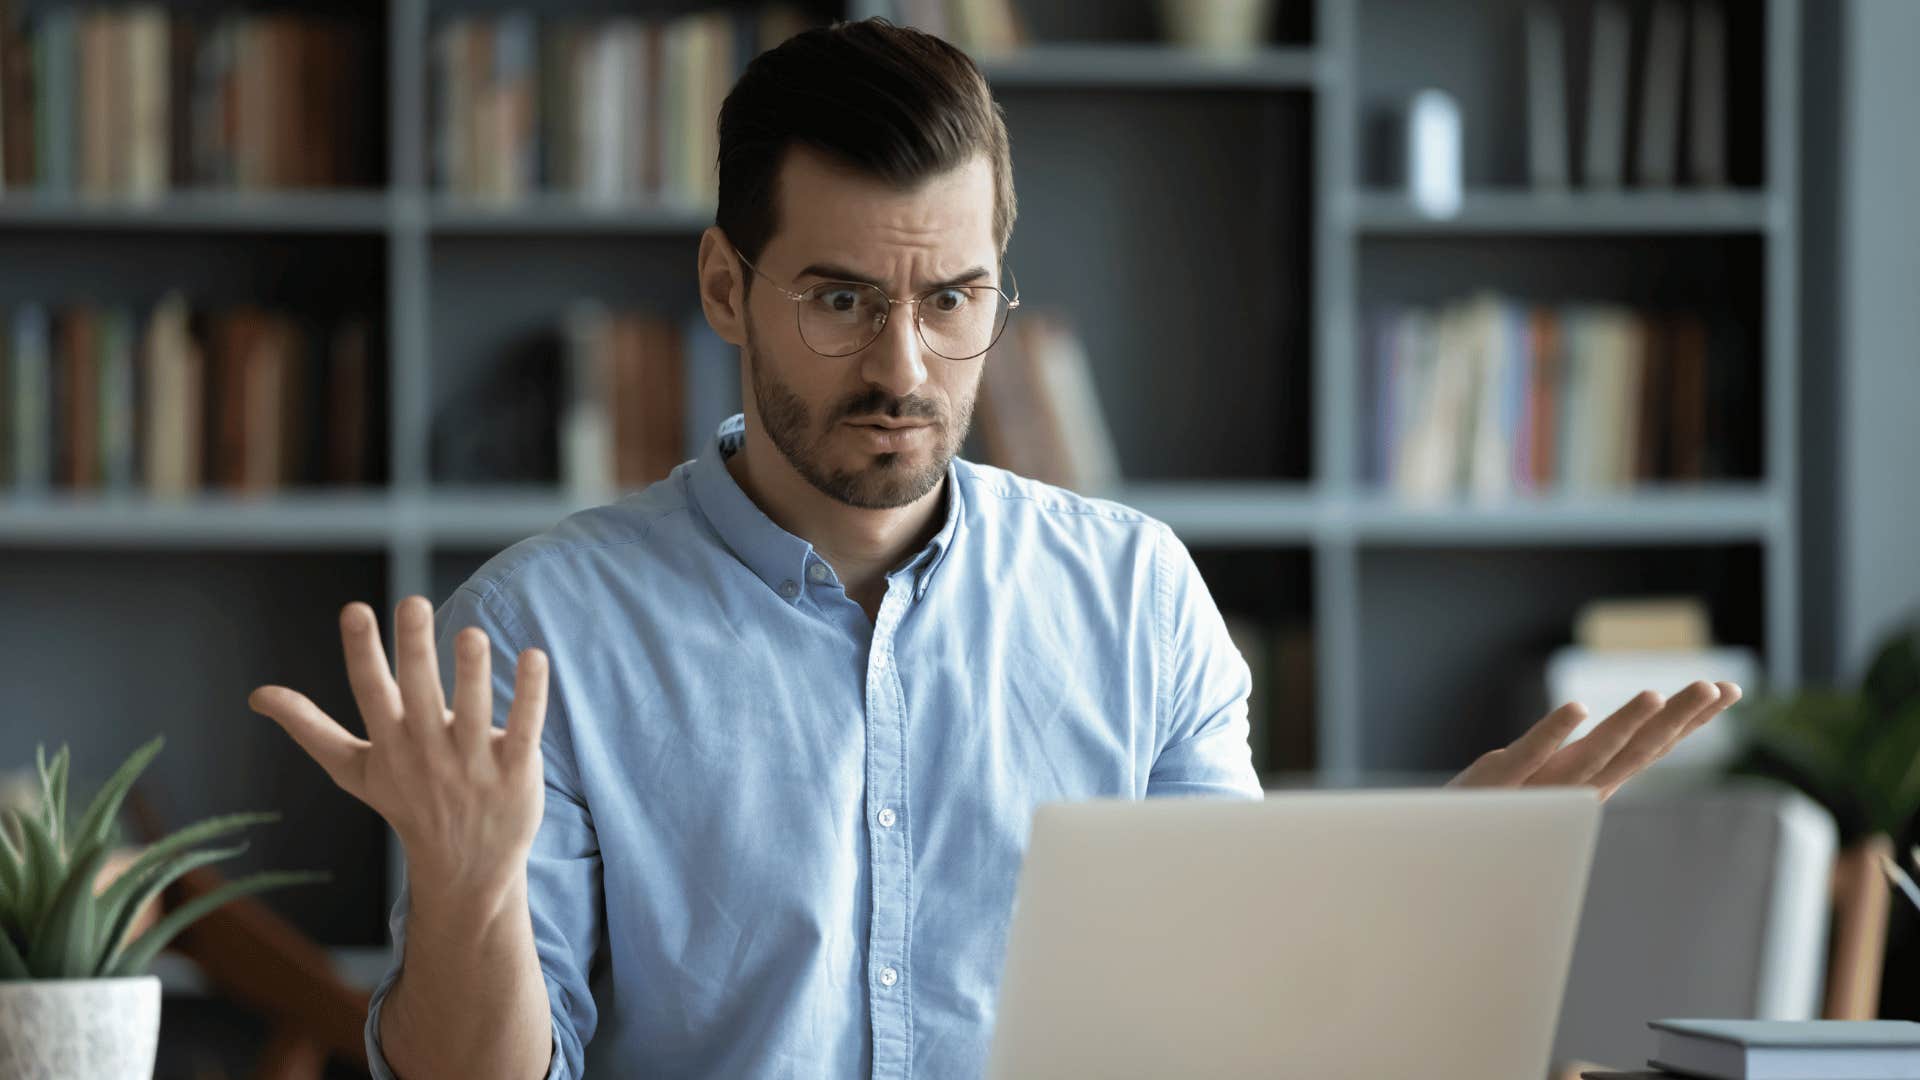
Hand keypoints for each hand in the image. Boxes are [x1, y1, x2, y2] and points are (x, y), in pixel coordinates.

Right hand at [247, 596, 549, 896]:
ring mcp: (473, 764)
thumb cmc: (408, 804)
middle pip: (419, 694)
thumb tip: (257, 695)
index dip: (362, 652)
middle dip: (414, 650)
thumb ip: (311, 729)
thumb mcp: (354, 771)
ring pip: (472, 710)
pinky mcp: (516, 771)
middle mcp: (428, 752)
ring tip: (472, 634)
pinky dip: (529, 694)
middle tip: (413, 603)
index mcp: (389, 743)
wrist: (465, 871)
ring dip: (472, 672)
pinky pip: (524, 728)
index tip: (355, 609)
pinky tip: (534, 657)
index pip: (371, 692)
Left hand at [1447, 679, 1741, 801]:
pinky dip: (1554, 733)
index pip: (1649, 747)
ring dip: (1626, 726)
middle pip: (1635, 750)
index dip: (1688, 720)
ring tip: (1656, 694)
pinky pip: (1530, 755)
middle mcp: (1573, 788)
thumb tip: (1619, 736)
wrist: (1437, 852)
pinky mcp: (1498, 780)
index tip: (1728, 689)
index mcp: (1589, 784)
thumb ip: (1582, 765)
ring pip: (1591, 755)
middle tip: (1716, 686)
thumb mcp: (1548, 786)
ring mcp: (1538, 785)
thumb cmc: (1493, 815)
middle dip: (1678, 719)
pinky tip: (1577, 708)